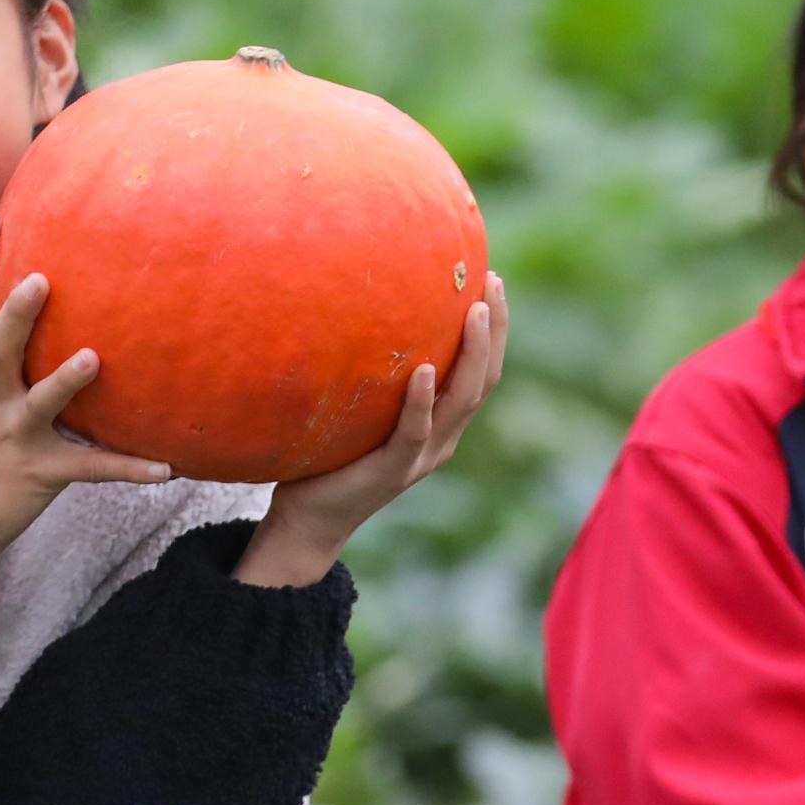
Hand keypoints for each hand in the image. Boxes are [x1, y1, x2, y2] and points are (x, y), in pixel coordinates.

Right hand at [0, 217, 175, 637]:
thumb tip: (30, 330)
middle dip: (18, 312)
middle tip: (41, 275)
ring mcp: (13, 437)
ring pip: (40, 403)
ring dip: (66, 381)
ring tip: (95, 357)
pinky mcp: (37, 476)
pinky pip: (89, 469)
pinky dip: (128, 468)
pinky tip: (167, 469)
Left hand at [239, 271, 510, 588]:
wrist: (309, 523)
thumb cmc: (328, 458)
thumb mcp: (359, 408)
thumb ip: (372, 374)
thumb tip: (355, 307)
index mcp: (441, 425)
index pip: (481, 372)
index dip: (495, 329)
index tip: (491, 280)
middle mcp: (442, 440)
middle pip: (484, 380)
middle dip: (495, 330)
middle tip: (492, 283)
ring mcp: (421, 458)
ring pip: (461, 402)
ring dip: (472, 354)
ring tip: (474, 312)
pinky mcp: (392, 471)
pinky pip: (413, 432)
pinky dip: (420, 401)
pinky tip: (420, 370)